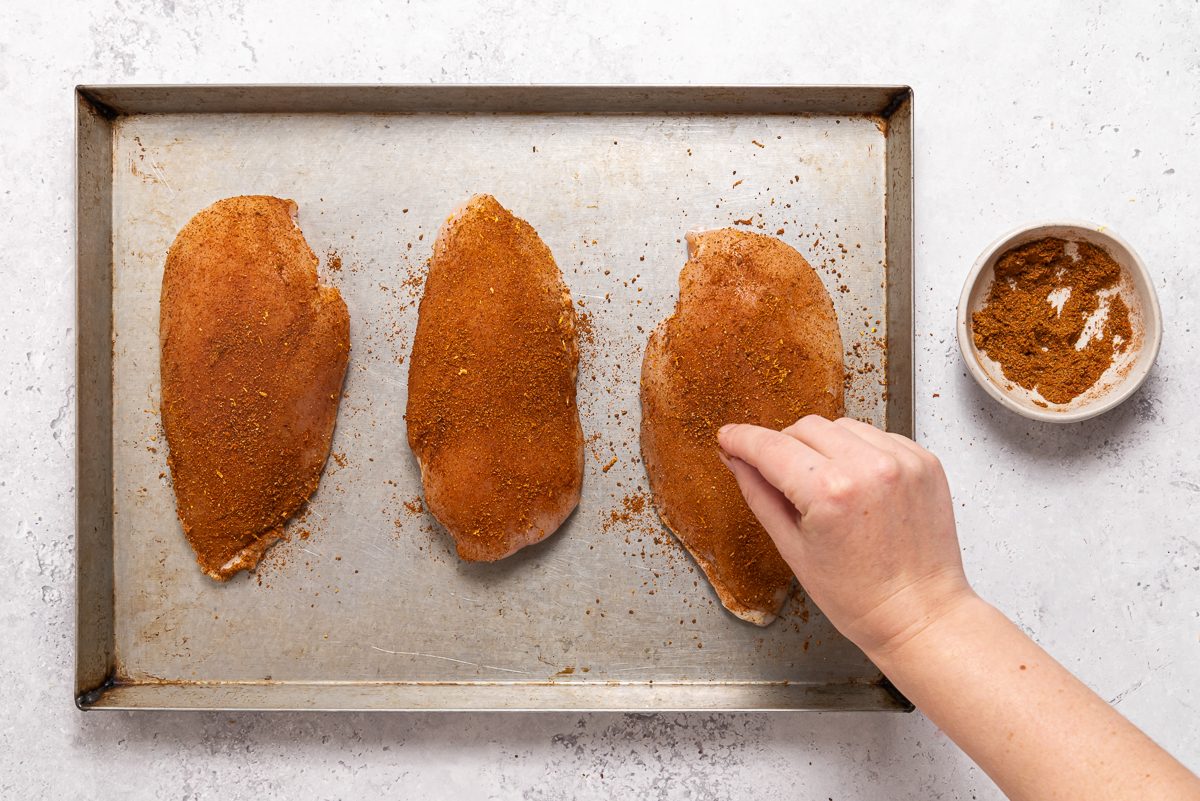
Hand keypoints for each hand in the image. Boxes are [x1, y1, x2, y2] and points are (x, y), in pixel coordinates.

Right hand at [717, 416, 973, 657]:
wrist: (921, 615)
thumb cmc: (860, 598)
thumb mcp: (793, 549)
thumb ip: (760, 495)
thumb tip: (737, 460)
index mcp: (830, 493)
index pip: (771, 447)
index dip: (743, 439)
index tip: (729, 436)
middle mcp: (869, 467)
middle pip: (805, 427)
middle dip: (784, 446)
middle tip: (781, 477)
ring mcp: (902, 461)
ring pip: (841, 426)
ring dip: (823, 447)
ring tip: (827, 488)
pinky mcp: (924, 461)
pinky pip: (876, 437)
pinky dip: (859, 453)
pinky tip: (858, 488)